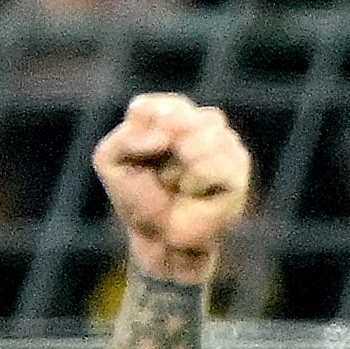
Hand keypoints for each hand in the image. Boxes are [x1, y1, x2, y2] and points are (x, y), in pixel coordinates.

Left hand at [95, 94, 250, 285]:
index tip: (138, 159)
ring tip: (178, 186)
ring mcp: (223, 141)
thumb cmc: (139, 200)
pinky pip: (214, 162)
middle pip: (179, 116)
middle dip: (162, 151)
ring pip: (204, 132)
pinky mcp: (238, 167)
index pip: (151, 107)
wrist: (160, 240)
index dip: (141, 136)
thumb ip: (124, 139)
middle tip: (161, 177)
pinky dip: (196, 181)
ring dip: (179, 168)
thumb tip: (164, 137)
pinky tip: (194, 193)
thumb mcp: (111, 163)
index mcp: (169, 115)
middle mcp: (199, 123)